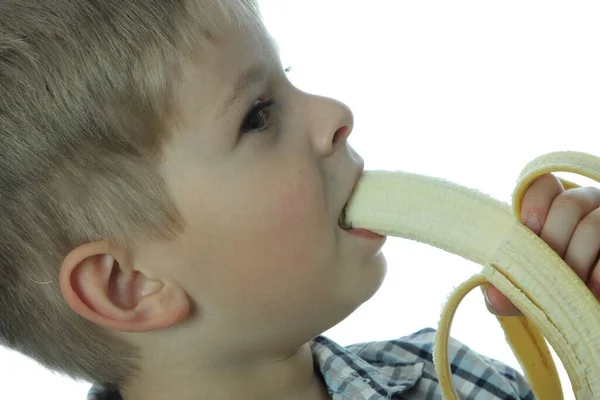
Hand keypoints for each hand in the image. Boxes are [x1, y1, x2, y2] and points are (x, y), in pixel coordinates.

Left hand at [485, 173, 599, 315]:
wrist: (581, 298)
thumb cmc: (550, 281)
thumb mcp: (528, 282)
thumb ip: (511, 284)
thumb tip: (493, 297)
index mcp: (553, 204)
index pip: (544, 184)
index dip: (534, 203)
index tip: (528, 230)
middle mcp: (586, 203)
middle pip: (569, 204)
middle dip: (553, 240)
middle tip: (545, 270)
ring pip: (593, 225)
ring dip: (577, 258)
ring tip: (569, 284)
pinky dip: (599, 272)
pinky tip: (593, 291)